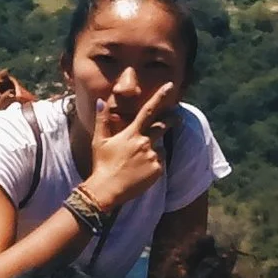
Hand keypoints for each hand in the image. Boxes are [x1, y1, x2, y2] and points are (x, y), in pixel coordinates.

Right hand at [83, 81, 177, 210]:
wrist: (107, 190)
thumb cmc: (101, 164)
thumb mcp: (99, 141)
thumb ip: (102, 119)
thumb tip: (101, 101)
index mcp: (131, 133)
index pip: (148, 111)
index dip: (160, 97)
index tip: (170, 86)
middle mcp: (144, 142)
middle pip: (163, 126)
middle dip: (172, 119)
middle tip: (178, 116)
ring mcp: (152, 156)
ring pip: (158, 148)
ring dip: (152, 151)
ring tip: (136, 163)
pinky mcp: (157, 170)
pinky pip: (159, 163)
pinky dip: (152, 164)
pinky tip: (140, 172)